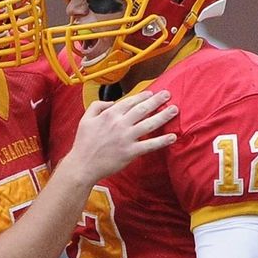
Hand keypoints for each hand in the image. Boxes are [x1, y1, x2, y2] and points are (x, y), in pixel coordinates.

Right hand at [62, 90, 177, 183]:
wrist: (83, 165)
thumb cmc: (83, 143)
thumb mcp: (85, 119)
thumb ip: (97, 106)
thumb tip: (112, 102)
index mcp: (109, 114)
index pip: (130, 102)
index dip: (142, 96)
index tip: (151, 93)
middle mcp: (120, 124)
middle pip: (143, 109)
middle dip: (157, 101)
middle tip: (168, 95)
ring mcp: (127, 138)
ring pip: (149, 124)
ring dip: (164, 116)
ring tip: (175, 110)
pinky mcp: (131, 152)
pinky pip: (150, 145)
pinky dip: (162, 141)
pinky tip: (172, 137)